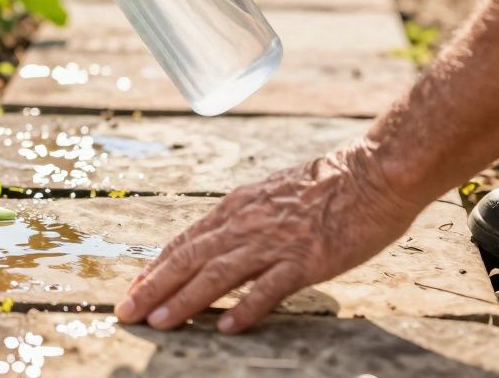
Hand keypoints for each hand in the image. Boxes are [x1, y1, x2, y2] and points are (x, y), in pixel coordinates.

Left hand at [116, 143, 420, 333]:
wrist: (373, 172)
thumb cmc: (328, 185)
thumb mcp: (272, 195)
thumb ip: (245, 218)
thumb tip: (220, 240)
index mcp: (237, 207)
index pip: (186, 242)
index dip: (157, 267)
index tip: (135, 288)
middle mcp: (246, 223)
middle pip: (189, 258)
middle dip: (153, 287)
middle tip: (125, 312)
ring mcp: (275, 242)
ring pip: (217, 274)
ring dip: (184, 300)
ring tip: (159, 322)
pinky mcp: (306, 259)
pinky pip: (269, 287)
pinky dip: (245, 307)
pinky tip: (226, 327)